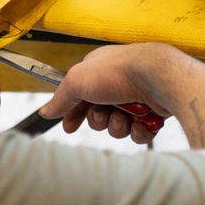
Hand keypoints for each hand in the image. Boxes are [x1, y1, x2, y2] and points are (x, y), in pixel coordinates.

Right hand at [38, 44, 177, 144]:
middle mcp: (118, 83)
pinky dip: (138, 131)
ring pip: (118, 126)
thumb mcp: (77, 81)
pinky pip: (138, 132)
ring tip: (124, 117)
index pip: (80, 96)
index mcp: (99, 71)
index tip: (69, 126)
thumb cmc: (118, 72)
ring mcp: (137, 98)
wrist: (157, 78)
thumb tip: (46, 111)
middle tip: (103, 114)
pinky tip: (140, 123)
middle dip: (99, 120)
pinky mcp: (153, 112)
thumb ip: (61, 97)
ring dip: (118, 126)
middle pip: (99, 114)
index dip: (73, 113)